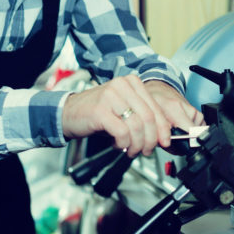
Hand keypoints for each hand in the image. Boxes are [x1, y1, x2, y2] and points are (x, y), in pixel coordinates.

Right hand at [61, 75, 200, 156]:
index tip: (165, 142)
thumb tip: (163, 135)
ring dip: (136, 144)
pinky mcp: (100, 111)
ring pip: (137, 126)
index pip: (156, 108)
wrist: (68, 113)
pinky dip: (123, 144)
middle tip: (146, 150)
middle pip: (149, 118)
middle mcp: (122, 85)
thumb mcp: (124, 110)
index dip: (163, 128)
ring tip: (130, 150)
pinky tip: (117, 145)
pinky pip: (122, 132)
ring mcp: (111, 96)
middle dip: (150, 140)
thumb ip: (143, 117)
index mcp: (132, 82)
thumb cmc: (98, 113)